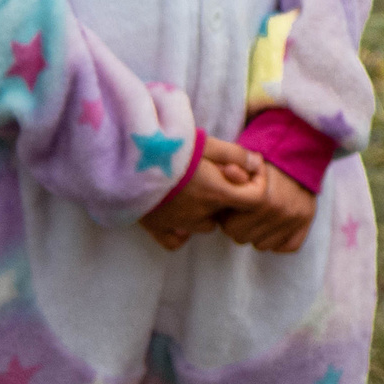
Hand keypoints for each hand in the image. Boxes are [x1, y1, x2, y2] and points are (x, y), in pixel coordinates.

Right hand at [138, 137, 262, 249]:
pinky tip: (176, 214)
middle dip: (227, 197)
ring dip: (205, 212)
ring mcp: (177, 224)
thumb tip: (257, 163)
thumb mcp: (206, 143)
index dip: (257, 186)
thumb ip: (235, 154)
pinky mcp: (155, 228)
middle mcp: (200, 214)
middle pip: (227, 212)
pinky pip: (176, 240)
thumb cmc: (169, 147)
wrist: (127, 160)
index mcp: (217, 193)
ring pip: (204, 226)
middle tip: (213, 175)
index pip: (255, 200)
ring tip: (192, 190)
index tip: (247, 172)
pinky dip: (180, 231)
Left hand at [216, 160, 316, 252]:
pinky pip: (286, 247)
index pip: (230, 227)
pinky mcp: (306, 223)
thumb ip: (235, 173)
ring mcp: (294, 220)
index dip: (226, 217)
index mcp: (264, 200)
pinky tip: (273, 226)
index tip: (231, 207)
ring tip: (257, 217)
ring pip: (261, 245)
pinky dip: (278, 240)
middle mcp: (281, 213)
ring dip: (257, 234)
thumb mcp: (249, 166)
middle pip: (243, 238)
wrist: (300, 156)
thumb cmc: (269, 164)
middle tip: (242, 213)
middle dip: (239, 226)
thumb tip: (227, 171)